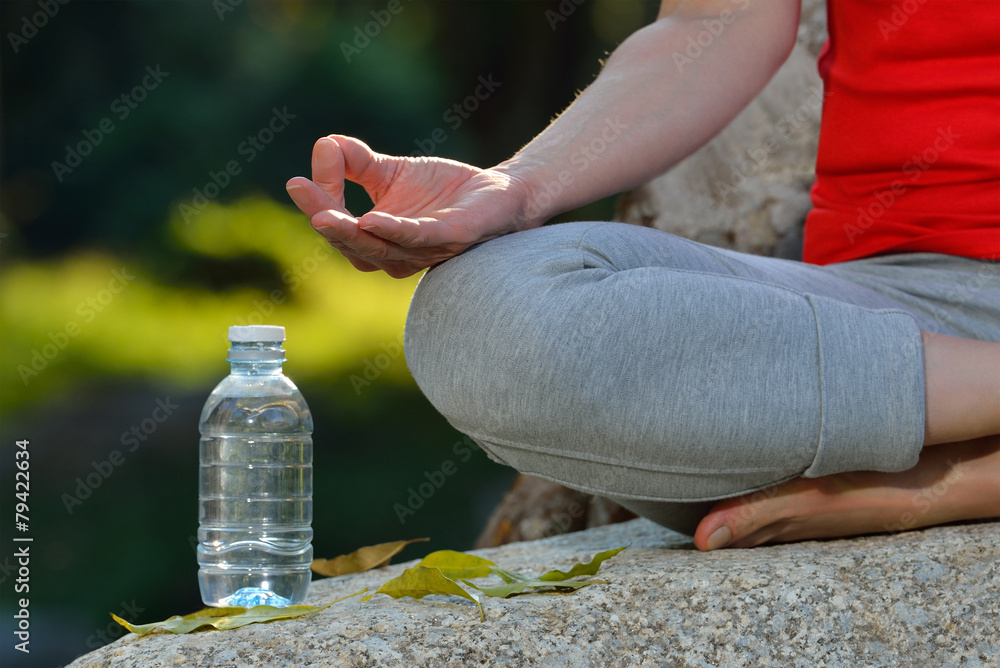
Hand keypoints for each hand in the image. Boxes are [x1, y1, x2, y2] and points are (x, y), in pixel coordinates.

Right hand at [286, 135, 532, 277]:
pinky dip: (394, 231)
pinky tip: (373, 220)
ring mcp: (424, 251)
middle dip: (325, 222)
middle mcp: (398, 254)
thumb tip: (323, 146)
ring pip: (379, 248)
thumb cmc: (445, 190)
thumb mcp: (391, 171)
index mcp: (378, 240)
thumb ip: (355, 161)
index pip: (339, 229)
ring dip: (350, 232)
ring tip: (325, 215)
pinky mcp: (452, 238)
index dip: (317, 206)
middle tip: (302, 194)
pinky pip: (418, 239)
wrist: (500, 192)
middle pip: (353, 245)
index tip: (298, 181)